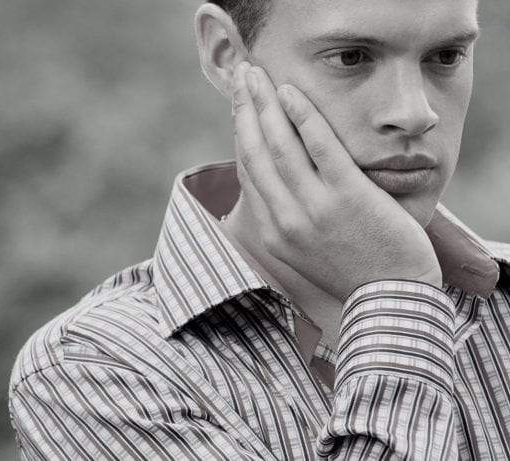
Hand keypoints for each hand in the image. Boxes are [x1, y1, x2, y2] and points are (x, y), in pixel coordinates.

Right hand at [231, 62, 440, 299]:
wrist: (392, 300)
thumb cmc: (356, 273)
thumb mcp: (306, 253)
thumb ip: (286, 221)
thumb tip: (272, 190)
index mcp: (273, 232)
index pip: (249, 172)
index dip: (241, 132)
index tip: (241, 106)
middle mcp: (285, 219)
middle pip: (255, 152)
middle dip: (244, 109)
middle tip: (241, 75)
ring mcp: (315, 208)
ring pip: (280, 146)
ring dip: (264, 104)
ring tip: (257, 75)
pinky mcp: (348, 197)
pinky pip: (321, 148)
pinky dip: (303, 117)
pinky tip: (291, 92)